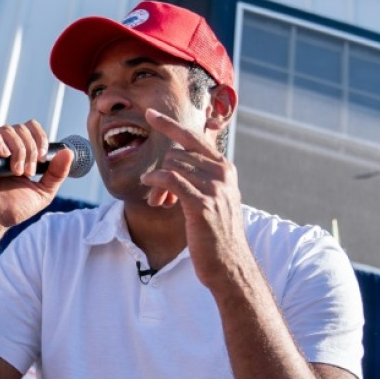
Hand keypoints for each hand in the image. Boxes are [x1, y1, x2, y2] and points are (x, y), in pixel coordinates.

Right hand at [0, 120, 73, 233]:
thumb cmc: (11, 210)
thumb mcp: (42, 192)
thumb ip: (56, 174)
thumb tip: (68, 152)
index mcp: (17, 153)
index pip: (30, 129)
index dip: (39, 137)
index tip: (42, 158)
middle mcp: (1, 147)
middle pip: (20, 129)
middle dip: (29, 149)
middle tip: (27, 173)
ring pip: (5, 129)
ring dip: (17, 148)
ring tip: (16, 171)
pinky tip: (3, 155)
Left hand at [139, 108, 249, 284]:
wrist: (229, 264)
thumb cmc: (216, 233)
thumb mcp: (214, 198)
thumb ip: (200, 177)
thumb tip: (173, 165)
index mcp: (224, 168)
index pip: (193, 137)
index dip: (169, 125)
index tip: (150, 114)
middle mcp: (222, 173)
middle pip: (176, 154)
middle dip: (161, 171)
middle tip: (158, 196)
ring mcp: (214, 188)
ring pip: (171, 166)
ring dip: (157, 184)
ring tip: (159, 203)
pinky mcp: (201, 204)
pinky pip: (170, 180)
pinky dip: (156, 183)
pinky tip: (151, 192)